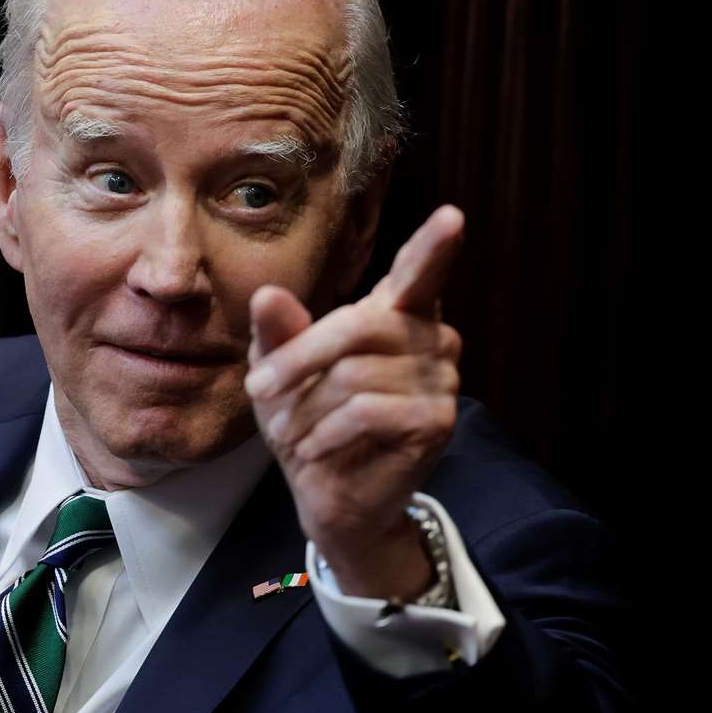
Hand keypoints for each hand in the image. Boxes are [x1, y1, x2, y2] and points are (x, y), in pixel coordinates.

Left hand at [244, 205, 464, 599]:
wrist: (327, 495)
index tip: (453, 217)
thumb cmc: (307, 418)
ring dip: (306, 408)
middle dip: (299, 358)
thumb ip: (277, 332)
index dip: (435, 246)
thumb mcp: (278, 370)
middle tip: (258, 388)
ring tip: (292, 432)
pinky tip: (314, 450)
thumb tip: (267, 295)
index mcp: (398, 312)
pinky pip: (368, 412)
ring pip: (355, 375)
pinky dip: (326, 433)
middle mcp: (430, 338)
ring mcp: (441, 380)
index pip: (420, 272)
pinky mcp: (437, 421)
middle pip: (359, 325)